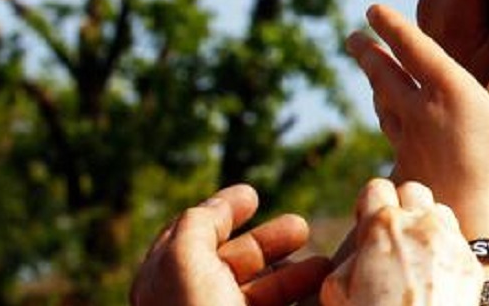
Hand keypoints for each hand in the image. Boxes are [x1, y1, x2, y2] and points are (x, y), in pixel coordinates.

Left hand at [130, 184, 330, 305]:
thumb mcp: (184, 261)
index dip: (220, 211)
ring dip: (294, 273)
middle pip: (231, 262)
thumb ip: (198, 224)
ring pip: (261, 293)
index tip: (253, 194)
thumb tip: (219, 207)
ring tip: (324, 268)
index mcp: (164, 286)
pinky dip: (303, 300)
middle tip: (303, 227)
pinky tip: (324, 293)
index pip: (190, 237)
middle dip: (269, 241)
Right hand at [321, 179, 482, 305]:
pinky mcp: (470, 263)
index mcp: (383, 226)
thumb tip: (359, 257)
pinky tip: (437, 274)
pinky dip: (446, 249)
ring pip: (439, 210)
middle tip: (394, 237)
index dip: (368, 206)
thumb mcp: (338, 292)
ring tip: (418, 253)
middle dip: (401, 208)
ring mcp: (450, 241)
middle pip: (412, 191)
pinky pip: (458, 240)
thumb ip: (347, 262)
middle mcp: (420, 224)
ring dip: (427, 224)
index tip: (367, 227)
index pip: (375, 188)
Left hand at [355, 1, 488, 218]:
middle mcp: (420, 111)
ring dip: (375, 85)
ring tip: (371, 74)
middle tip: (352, 38)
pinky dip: (389, 123)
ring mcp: (408, 143)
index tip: (373, 9)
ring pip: (383, 106)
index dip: (391, 25)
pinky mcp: (406, 171)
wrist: (477, 234)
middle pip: (384, 75)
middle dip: (368, 52)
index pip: (412, 47)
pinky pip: (392, 138)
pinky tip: (394, 129)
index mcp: (449, 90)